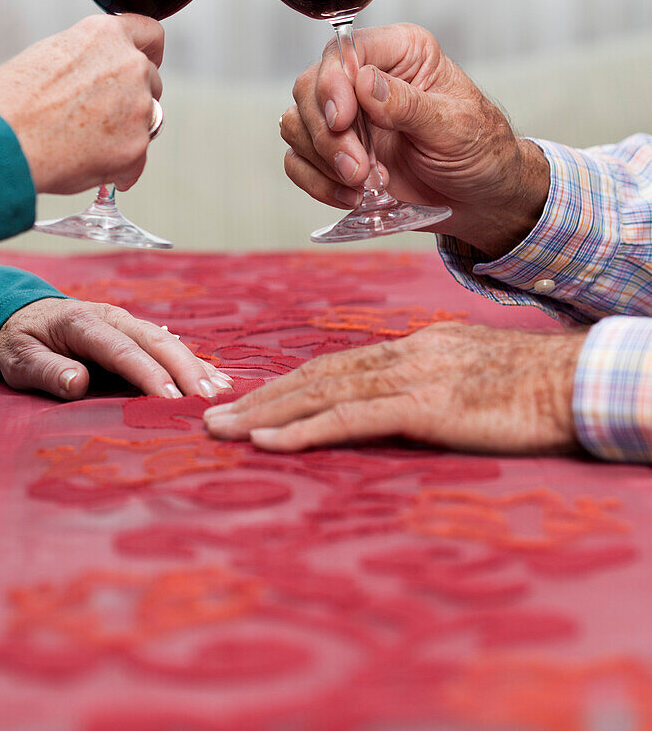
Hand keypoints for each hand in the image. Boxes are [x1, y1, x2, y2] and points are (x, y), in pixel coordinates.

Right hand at [0, 14, 163, 193]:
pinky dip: (120, 166)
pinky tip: (92, 165)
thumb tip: (99, 76)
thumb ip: (88, 59)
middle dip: (132, 97)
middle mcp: (130, 65)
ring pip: (147, 119)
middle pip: (151, 81)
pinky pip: (137, 158)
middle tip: (98, 115)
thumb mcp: (50, 55)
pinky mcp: (136, 145)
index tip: (150, 61)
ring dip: (126, 130)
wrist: (1, 140)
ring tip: (84, 142)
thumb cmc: (11, 101)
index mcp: (106, 35)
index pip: (150, 34)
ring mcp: (138, 106)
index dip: (150, 51)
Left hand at [0, 297, 232, 400]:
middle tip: (208, 398)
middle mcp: (112, 317)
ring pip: (168, 342)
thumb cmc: (21, 341)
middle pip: (156, 342)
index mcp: (83, 323)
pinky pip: (168, 346)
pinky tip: (215, 379)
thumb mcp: (20, 358)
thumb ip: (46, 370)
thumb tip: (78, 382)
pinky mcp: (135, 332)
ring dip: (195, 366)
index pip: (121, 350)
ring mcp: (127, 322)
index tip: (169, 397)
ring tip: (221, 391)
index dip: (147, 374)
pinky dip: (192, 362)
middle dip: (185, 369)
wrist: (22, 315)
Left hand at [204, 323, 587, 454]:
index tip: (252, 400)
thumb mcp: (475, 375)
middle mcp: (404, 354)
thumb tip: (404, 405)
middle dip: (261, 397)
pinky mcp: (425, 406)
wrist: (577, 379)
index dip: (290, 383)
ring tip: (222, 431)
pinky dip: (304, 429)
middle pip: (317, 373)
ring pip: (322, 391)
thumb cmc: (536, 386)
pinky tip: (269, 442)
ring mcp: (413, 376)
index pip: (338, 365)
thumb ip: (434, 384)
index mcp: (415, 347)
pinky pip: (351, 417)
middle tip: (211, 416)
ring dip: (266, 413)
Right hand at [281, 23, 549, 257]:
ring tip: (361, 184)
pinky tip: (352, 196)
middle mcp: (367, 80)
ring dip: (322, 161)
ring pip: (297, 124)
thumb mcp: (455, 127)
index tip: (342, 121)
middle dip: (327, 135)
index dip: (332, 83)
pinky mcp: (336, 153)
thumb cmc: (480, 153)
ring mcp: (348, 117)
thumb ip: (409, 105)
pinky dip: (317, 183)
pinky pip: (298, 161)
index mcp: (401, 54)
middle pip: (310, 88)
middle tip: (357, 169)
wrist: (481, 200)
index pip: (344, 51)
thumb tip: (365, 83)